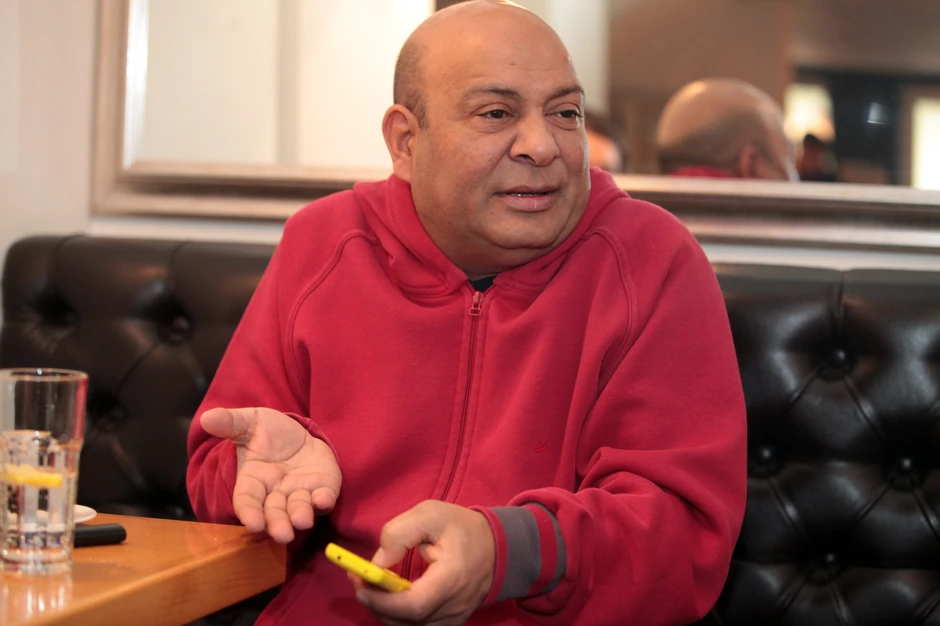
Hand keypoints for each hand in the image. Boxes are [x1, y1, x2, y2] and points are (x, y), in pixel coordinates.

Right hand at [200, 407, 341, 542]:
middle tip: (283, 534)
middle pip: (274, 512)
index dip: (249, 512)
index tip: (253, 523)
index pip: (247, 500)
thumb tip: (207, 417)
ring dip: (300, 516)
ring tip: (302, 521)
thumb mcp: (251, 422)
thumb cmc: (270, 433)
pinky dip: (324, 501)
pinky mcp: (323, 487)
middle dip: (278, 523)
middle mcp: (276, 492)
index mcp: (253, 480)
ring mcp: (300, 492)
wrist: (300, 434)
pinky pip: (324, 498)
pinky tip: (324, 500)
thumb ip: (232, 422)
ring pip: (298, 509)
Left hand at [353, 501, 494, 624]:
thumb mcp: (431, 514)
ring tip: (371, 584)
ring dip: (384, 610)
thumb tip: (378, 562)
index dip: (384, 601)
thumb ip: (400, 533)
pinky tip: (389, 596)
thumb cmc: (461, 528)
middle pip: (408, 621)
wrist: (496, 547)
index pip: (415, 604)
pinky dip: (398, 615)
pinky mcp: (450, 622)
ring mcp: (454, 618)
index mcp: (453, 577)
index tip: (361, 583)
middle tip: (358, 579)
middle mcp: (455, 605)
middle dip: (376, 604)